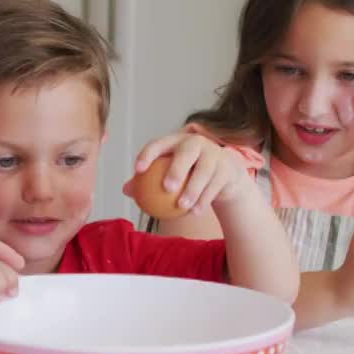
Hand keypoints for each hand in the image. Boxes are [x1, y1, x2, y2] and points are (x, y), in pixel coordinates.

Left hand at [125, 131, 254, 215]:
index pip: (159, 144)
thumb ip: (147, 180)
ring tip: (182, 205)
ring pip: (203, 171)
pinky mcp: (227, 168)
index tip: (138, 170)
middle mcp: (196, 143)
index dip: (148, 154)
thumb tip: (126, 190)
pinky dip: (205, 199)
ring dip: (193, 189)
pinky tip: (195, 212)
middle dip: (177, 168)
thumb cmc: (187, 172)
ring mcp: (214, 154)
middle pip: (187, 153)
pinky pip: (215, 185)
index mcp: (176, 141)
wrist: (223, 173)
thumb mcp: (168, 172)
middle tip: (167, 188)